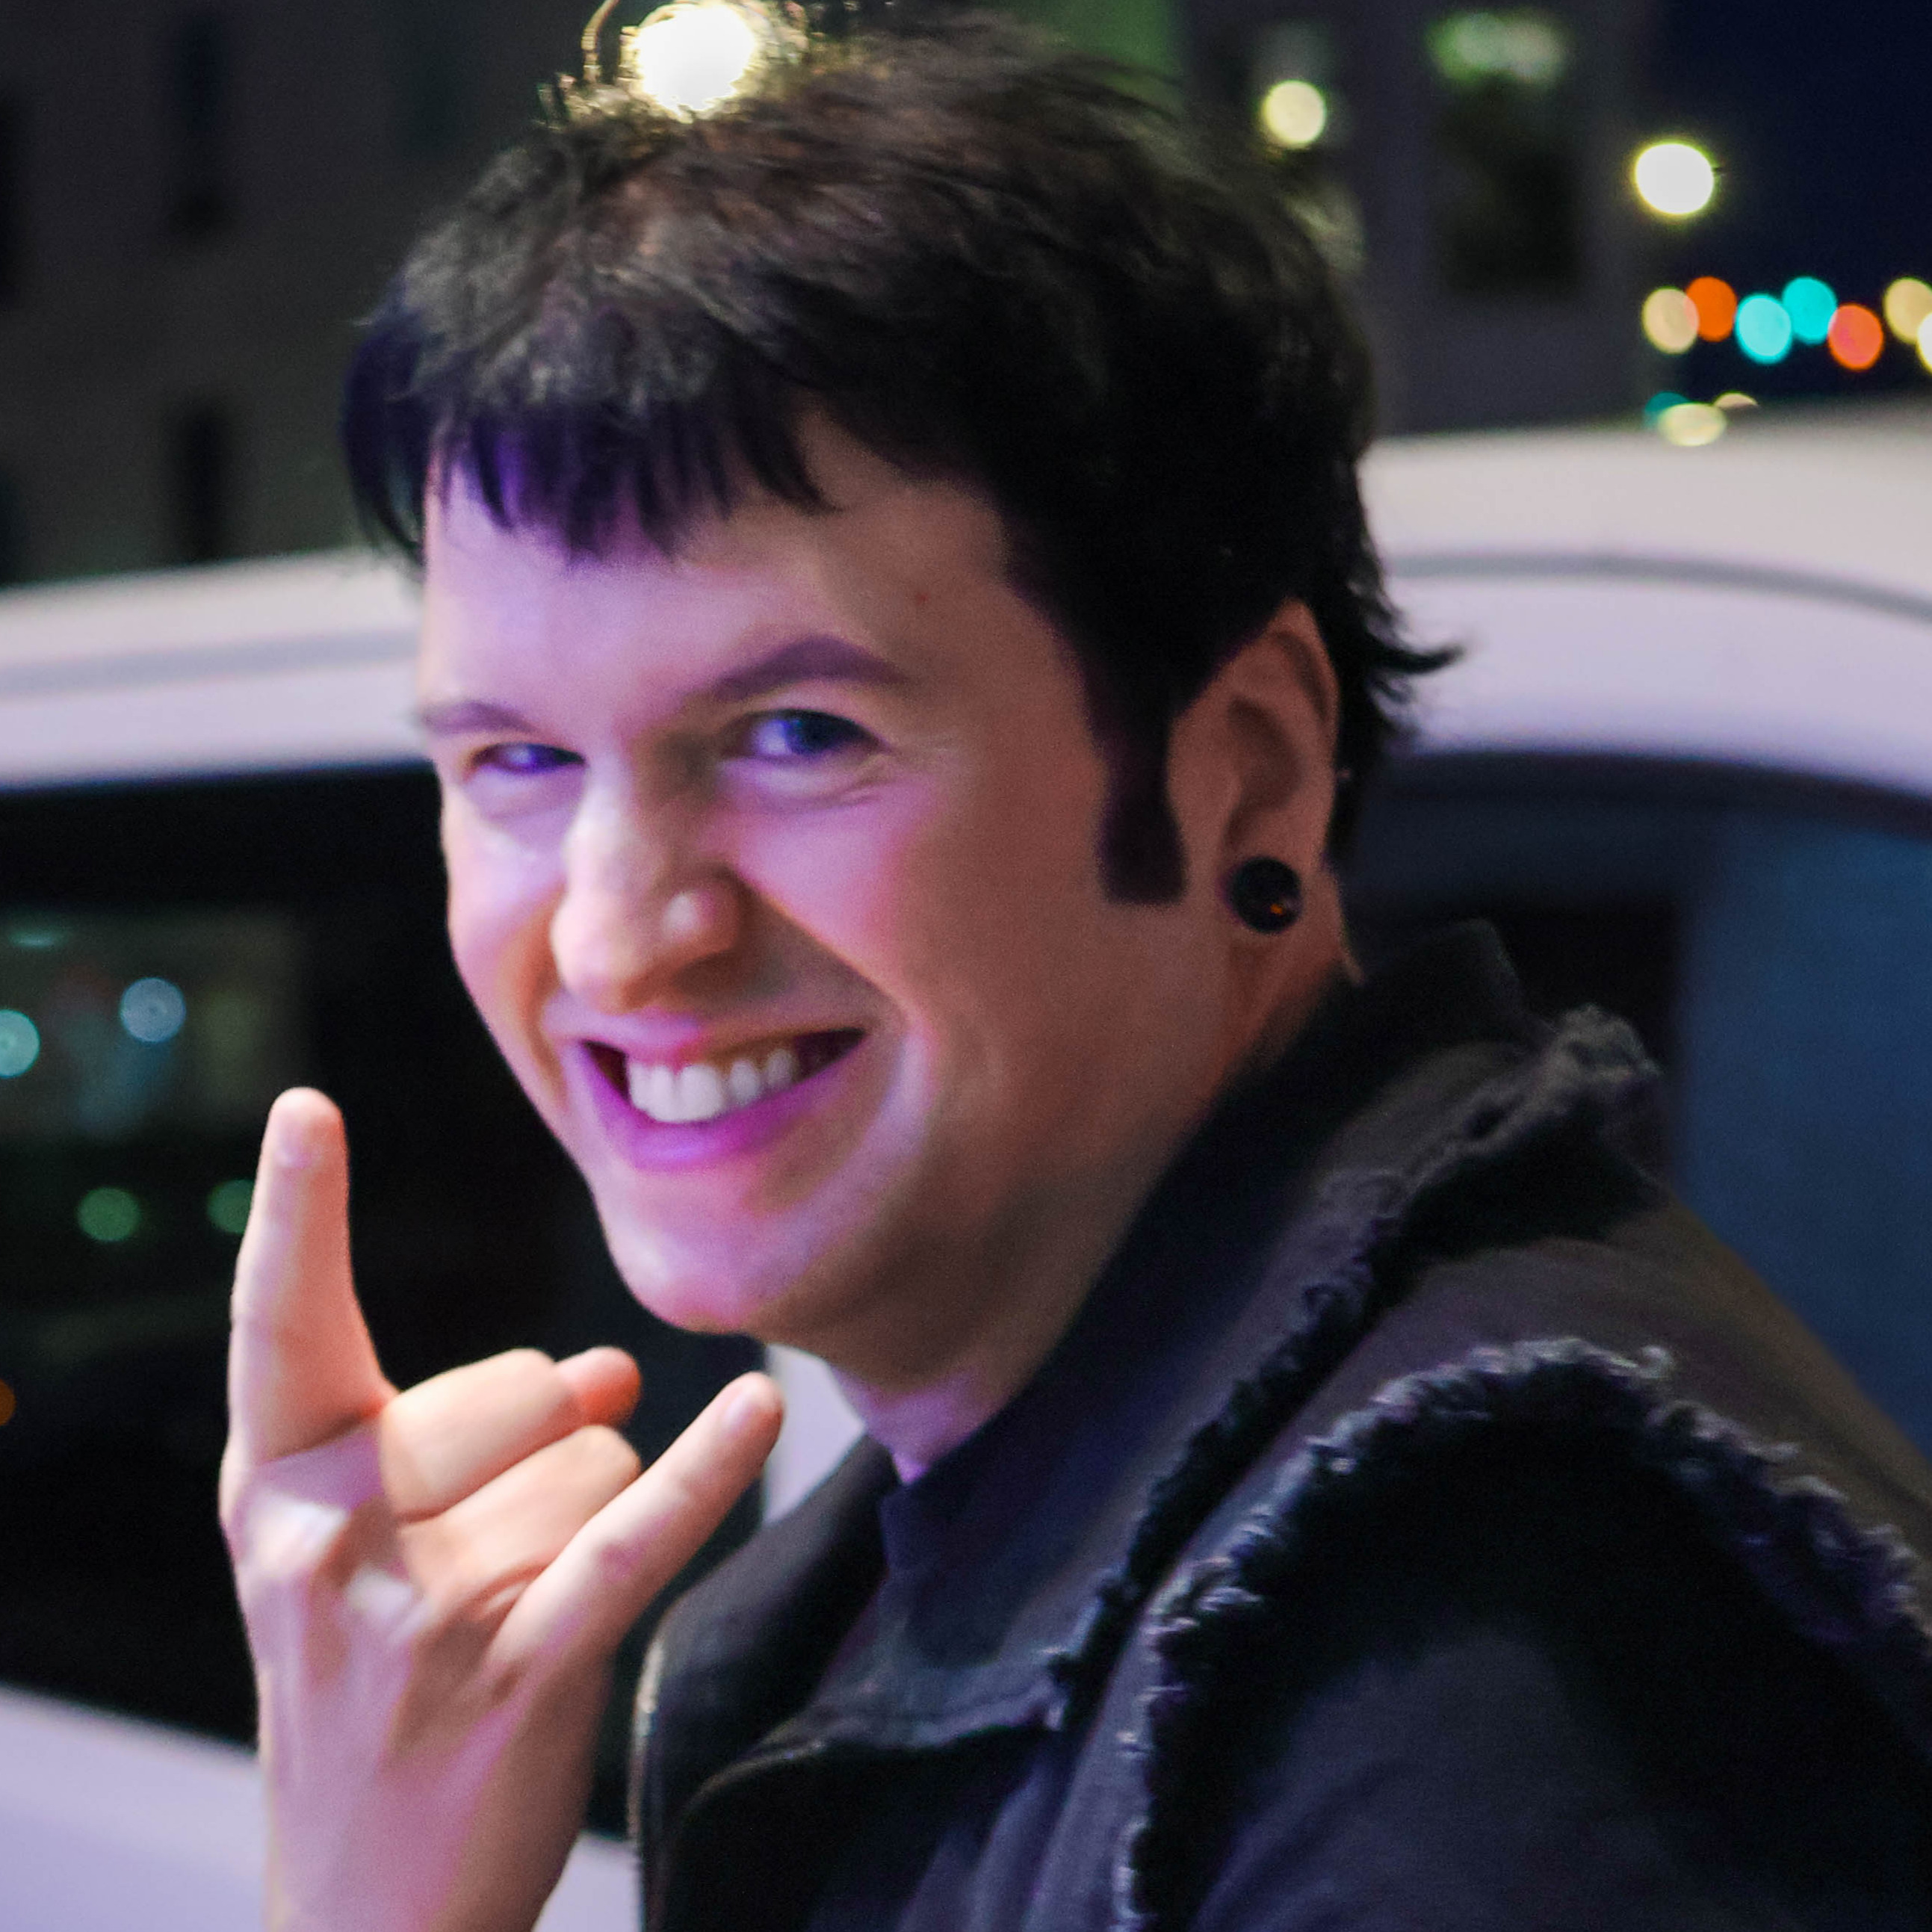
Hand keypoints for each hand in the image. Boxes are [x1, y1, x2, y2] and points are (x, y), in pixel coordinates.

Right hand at [220, 1089, 781, 1931]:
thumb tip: (615, 1373)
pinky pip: (631, 1541)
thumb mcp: (350, 1546)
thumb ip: (454, 1432)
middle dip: (544, 1430)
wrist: (362, 1906)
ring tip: (534, 1577)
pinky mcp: (515, 1674)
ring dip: (590, 1499)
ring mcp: (414, 1613)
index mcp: (269, 1483)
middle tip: (513, 1513)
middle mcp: (320, 1536)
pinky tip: (759, 1414)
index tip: (309, 1112)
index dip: (293, 1212)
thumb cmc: (368, 1685)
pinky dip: (705, 1476)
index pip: (276, 1324)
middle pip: (506, 1387)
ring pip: (579, 1457)